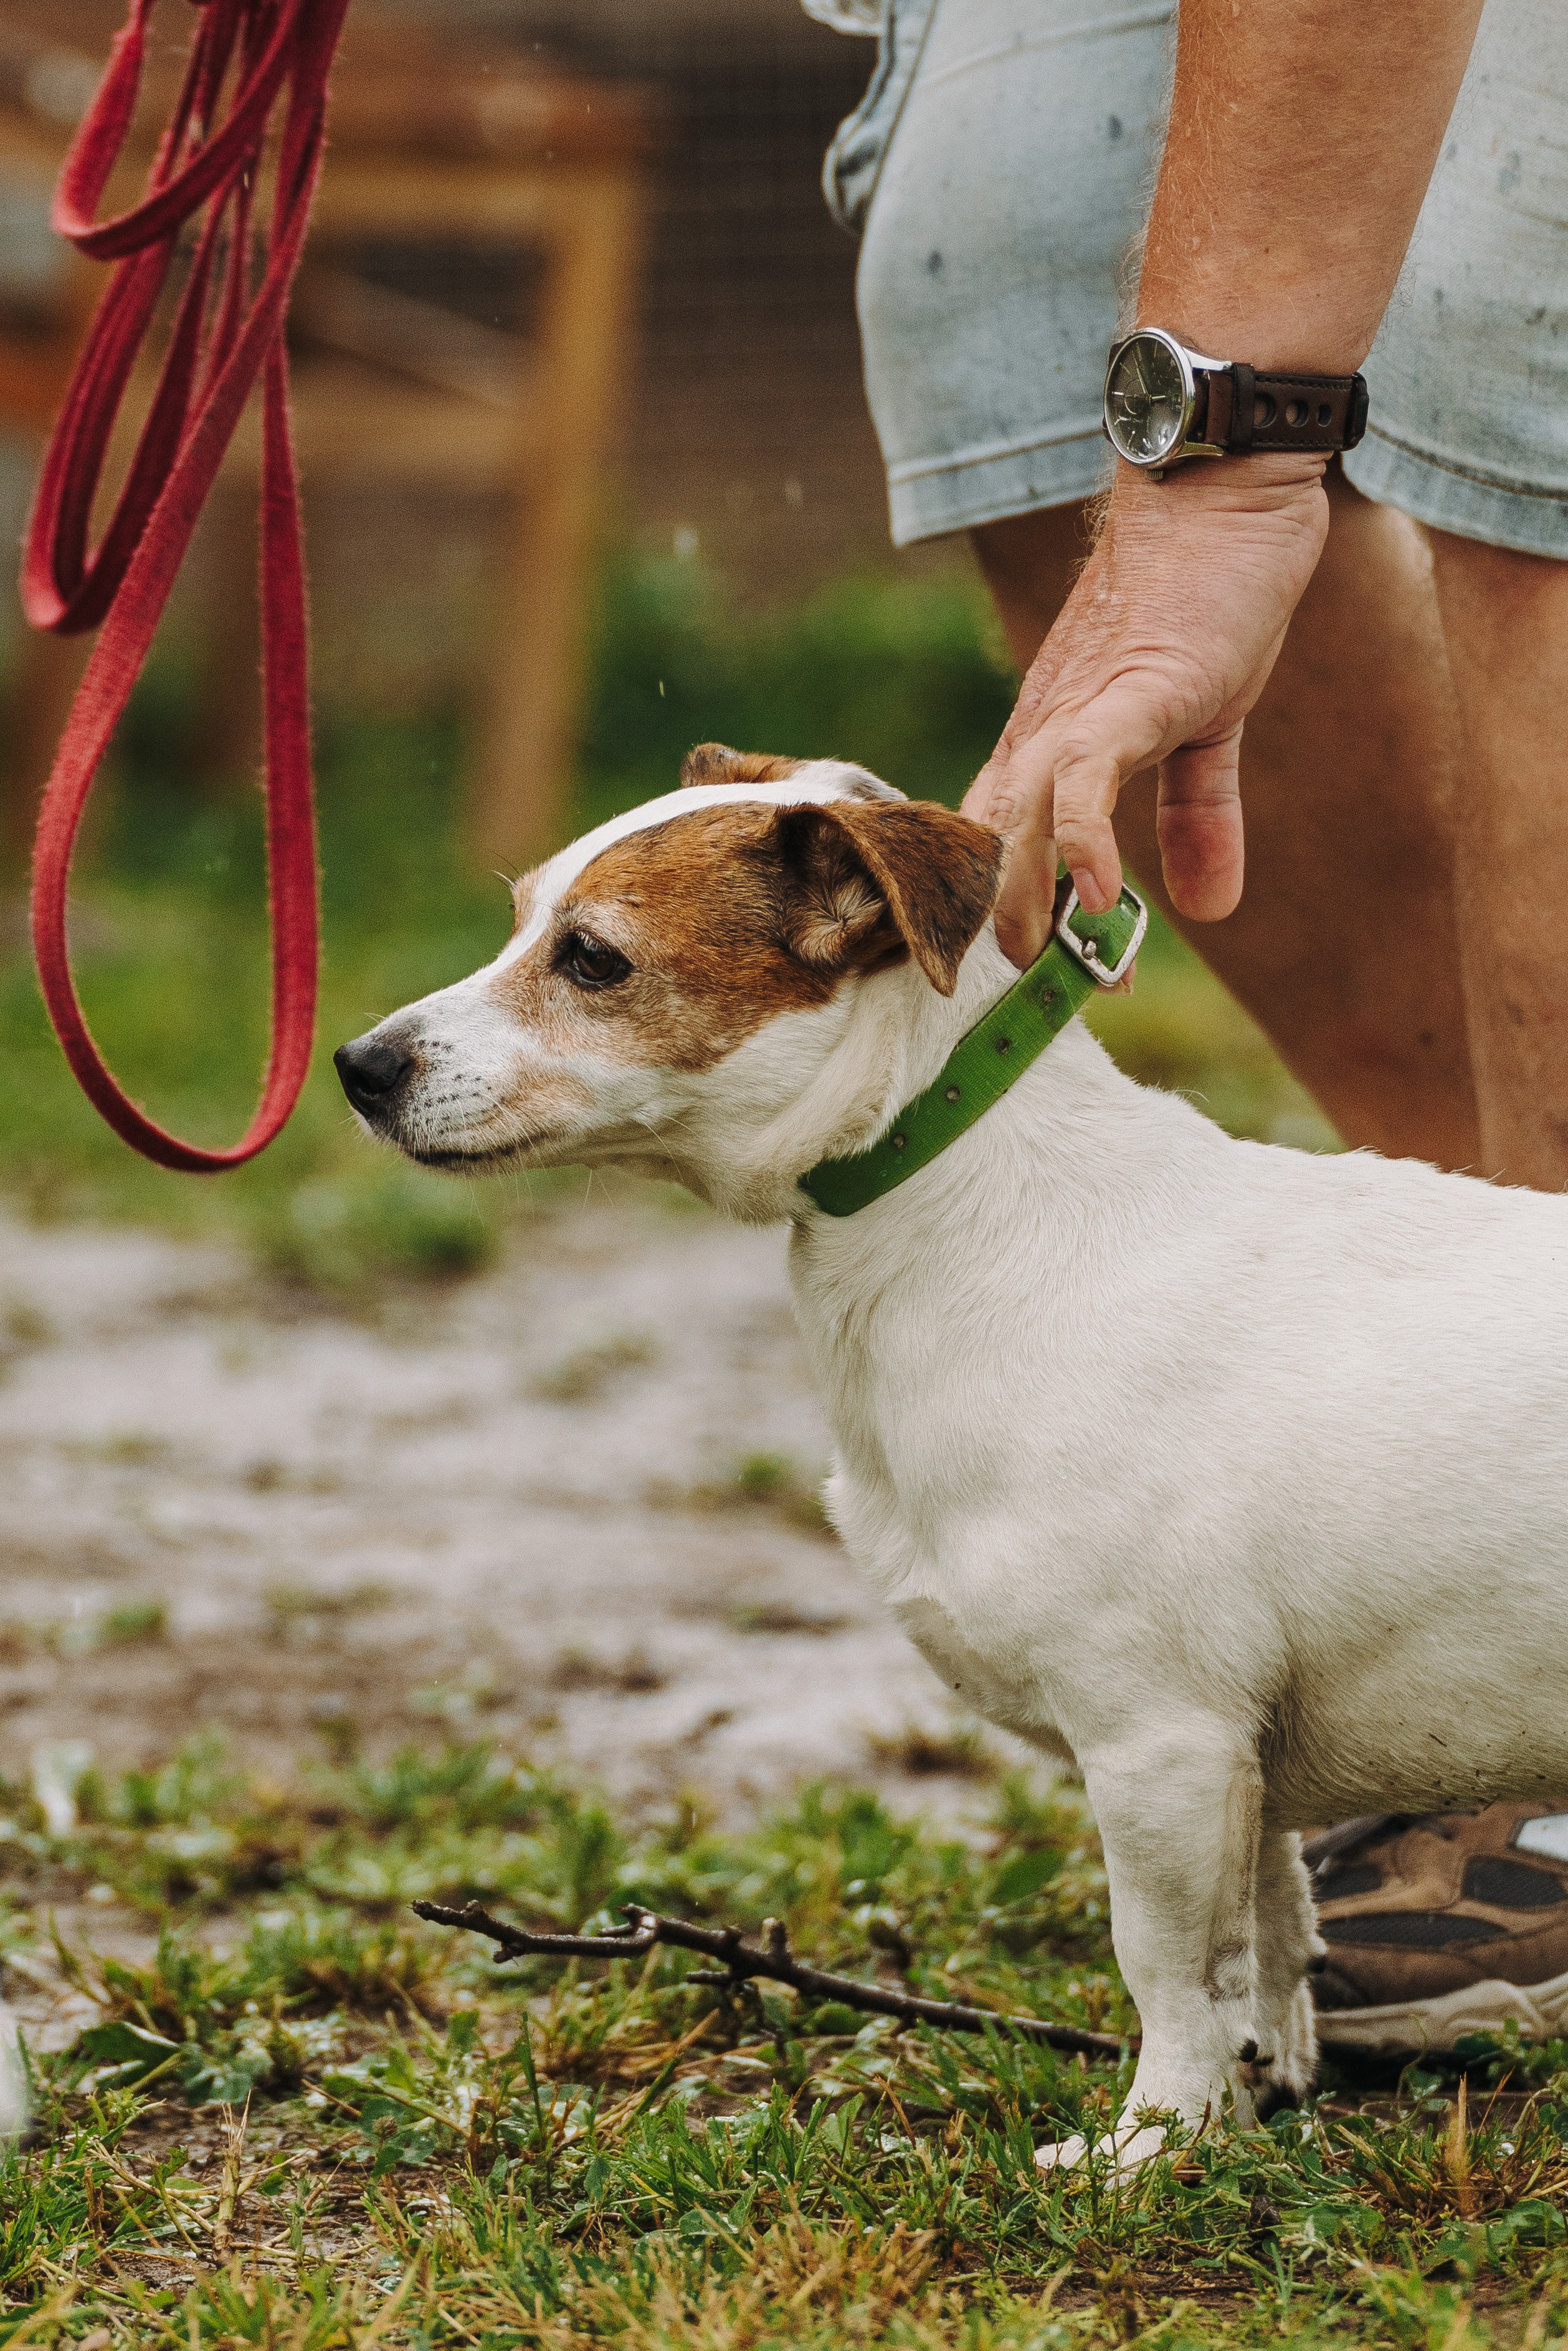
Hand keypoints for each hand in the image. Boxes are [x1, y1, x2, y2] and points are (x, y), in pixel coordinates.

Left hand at [964, 455, 1330, 964]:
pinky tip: (1097, 895)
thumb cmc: (1203, 599)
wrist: (1217, 493)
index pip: (1004, 844)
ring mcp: (1075, 714)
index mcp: (1052, 747)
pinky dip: (1081, 838)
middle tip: (1021, 994)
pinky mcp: (1124, 693)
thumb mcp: (1200, 726)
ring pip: (1021, 819)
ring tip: (1044, 963)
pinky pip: (1083, 779)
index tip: (1034, 977)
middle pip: (994, 845)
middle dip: (1002, 924)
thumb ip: (1198, 817)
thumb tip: (1211, 909)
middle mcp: (1043, 736)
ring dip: (1028, 897)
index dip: (1006, 913)